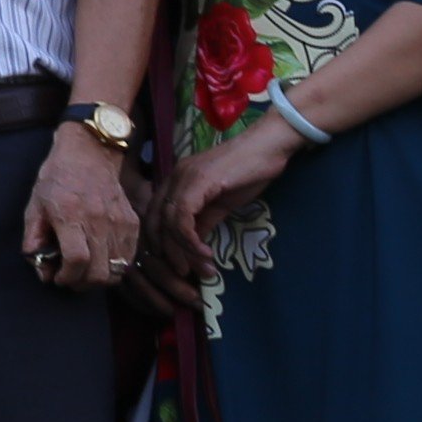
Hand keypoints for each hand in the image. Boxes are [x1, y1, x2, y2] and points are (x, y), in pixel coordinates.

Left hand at [18, 129, 139, 292]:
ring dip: (100, 278)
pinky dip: (115, 266)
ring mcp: (119, 222)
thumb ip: (34, 241)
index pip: (77, 260)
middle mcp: (98, 219)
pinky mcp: (132, 222)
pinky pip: (128, 258)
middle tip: (71, 278)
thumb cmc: (57, 180)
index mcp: (70, 214)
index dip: (67, 277)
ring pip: (117, 270)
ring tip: (86, 270)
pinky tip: (101, 258)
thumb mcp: (34, 207)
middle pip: (99, 272)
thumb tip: (42, 272)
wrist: (89, 153)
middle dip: (82, 283)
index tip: (58, 278)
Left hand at [162, 131, 296, 269]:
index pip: (154, 218)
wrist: (268, 147)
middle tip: (184, 274)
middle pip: (154, 222)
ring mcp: (182, 177)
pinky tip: (206, 254)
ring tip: (201, 269)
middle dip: (167, 253)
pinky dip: (190, 241)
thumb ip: (203, 222)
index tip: (177, 266)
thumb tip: (194, 247)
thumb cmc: (248, 172)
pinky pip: (182, 217)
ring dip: (182, 252)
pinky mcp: (197, 181)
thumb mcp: (220, 204)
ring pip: (167, 223)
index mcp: (175, 182)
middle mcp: (172, 178)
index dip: (161, 245)